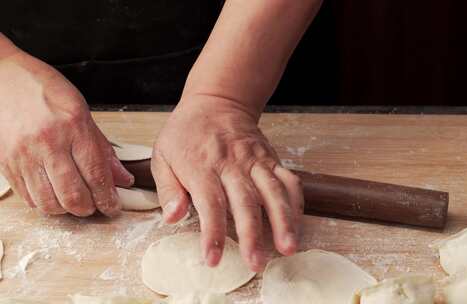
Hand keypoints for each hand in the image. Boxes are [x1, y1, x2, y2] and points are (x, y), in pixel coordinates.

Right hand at [0, 50, 133, 216]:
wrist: (0, 79)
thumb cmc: (42, 90)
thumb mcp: (82, 111)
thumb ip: (102, 148)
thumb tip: (122, 178)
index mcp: (73, 127)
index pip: (96, 174)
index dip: (108, 198)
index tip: (113, 206)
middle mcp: (47, 143)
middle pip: (73, 195)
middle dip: (89, 209)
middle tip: (96, 206)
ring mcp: (24, 156)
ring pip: (49, 202)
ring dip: (67, 210)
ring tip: (75, 202)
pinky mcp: (6, 164)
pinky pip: (28, 197)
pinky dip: (44, 203)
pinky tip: (53, 194)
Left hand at [151, 95, 303, 271]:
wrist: (216, 101)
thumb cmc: (186, 132)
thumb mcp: (163, 156)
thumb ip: (168, 188)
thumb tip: (172, 217)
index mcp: (201, 166)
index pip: (209, 204)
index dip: (213, 234)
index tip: (213, 259)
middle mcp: (231, 164)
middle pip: (246, 202)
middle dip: (253, 235)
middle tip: (256, 263)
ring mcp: (255, 160)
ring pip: (274, 191)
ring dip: (283, 221)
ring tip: (288, 247)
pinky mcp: (270, 158)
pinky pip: (288, 180)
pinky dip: (295, 201)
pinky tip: (297, 222)